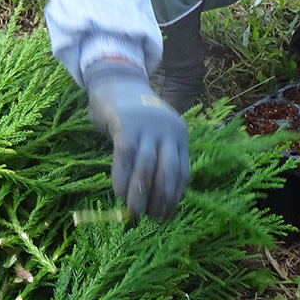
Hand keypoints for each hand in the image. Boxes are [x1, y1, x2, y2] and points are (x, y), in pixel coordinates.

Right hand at [83, 60, 189, 217]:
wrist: (116, 80)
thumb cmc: (134, 115)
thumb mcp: (154, 132)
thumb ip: (157, 155)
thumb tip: (151, 195)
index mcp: (179, 134)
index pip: (183, 171)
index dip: (175, 195)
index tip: (166, 214)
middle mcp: (167, 130)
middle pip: (168, 172)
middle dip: (161, 199)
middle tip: (152, 219)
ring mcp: (147, 127)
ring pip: (147, 168)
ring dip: (141, 195)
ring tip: (135, 214)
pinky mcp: (126, 124)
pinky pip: (125, 157)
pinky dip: (122, 177)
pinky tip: (118, 193)